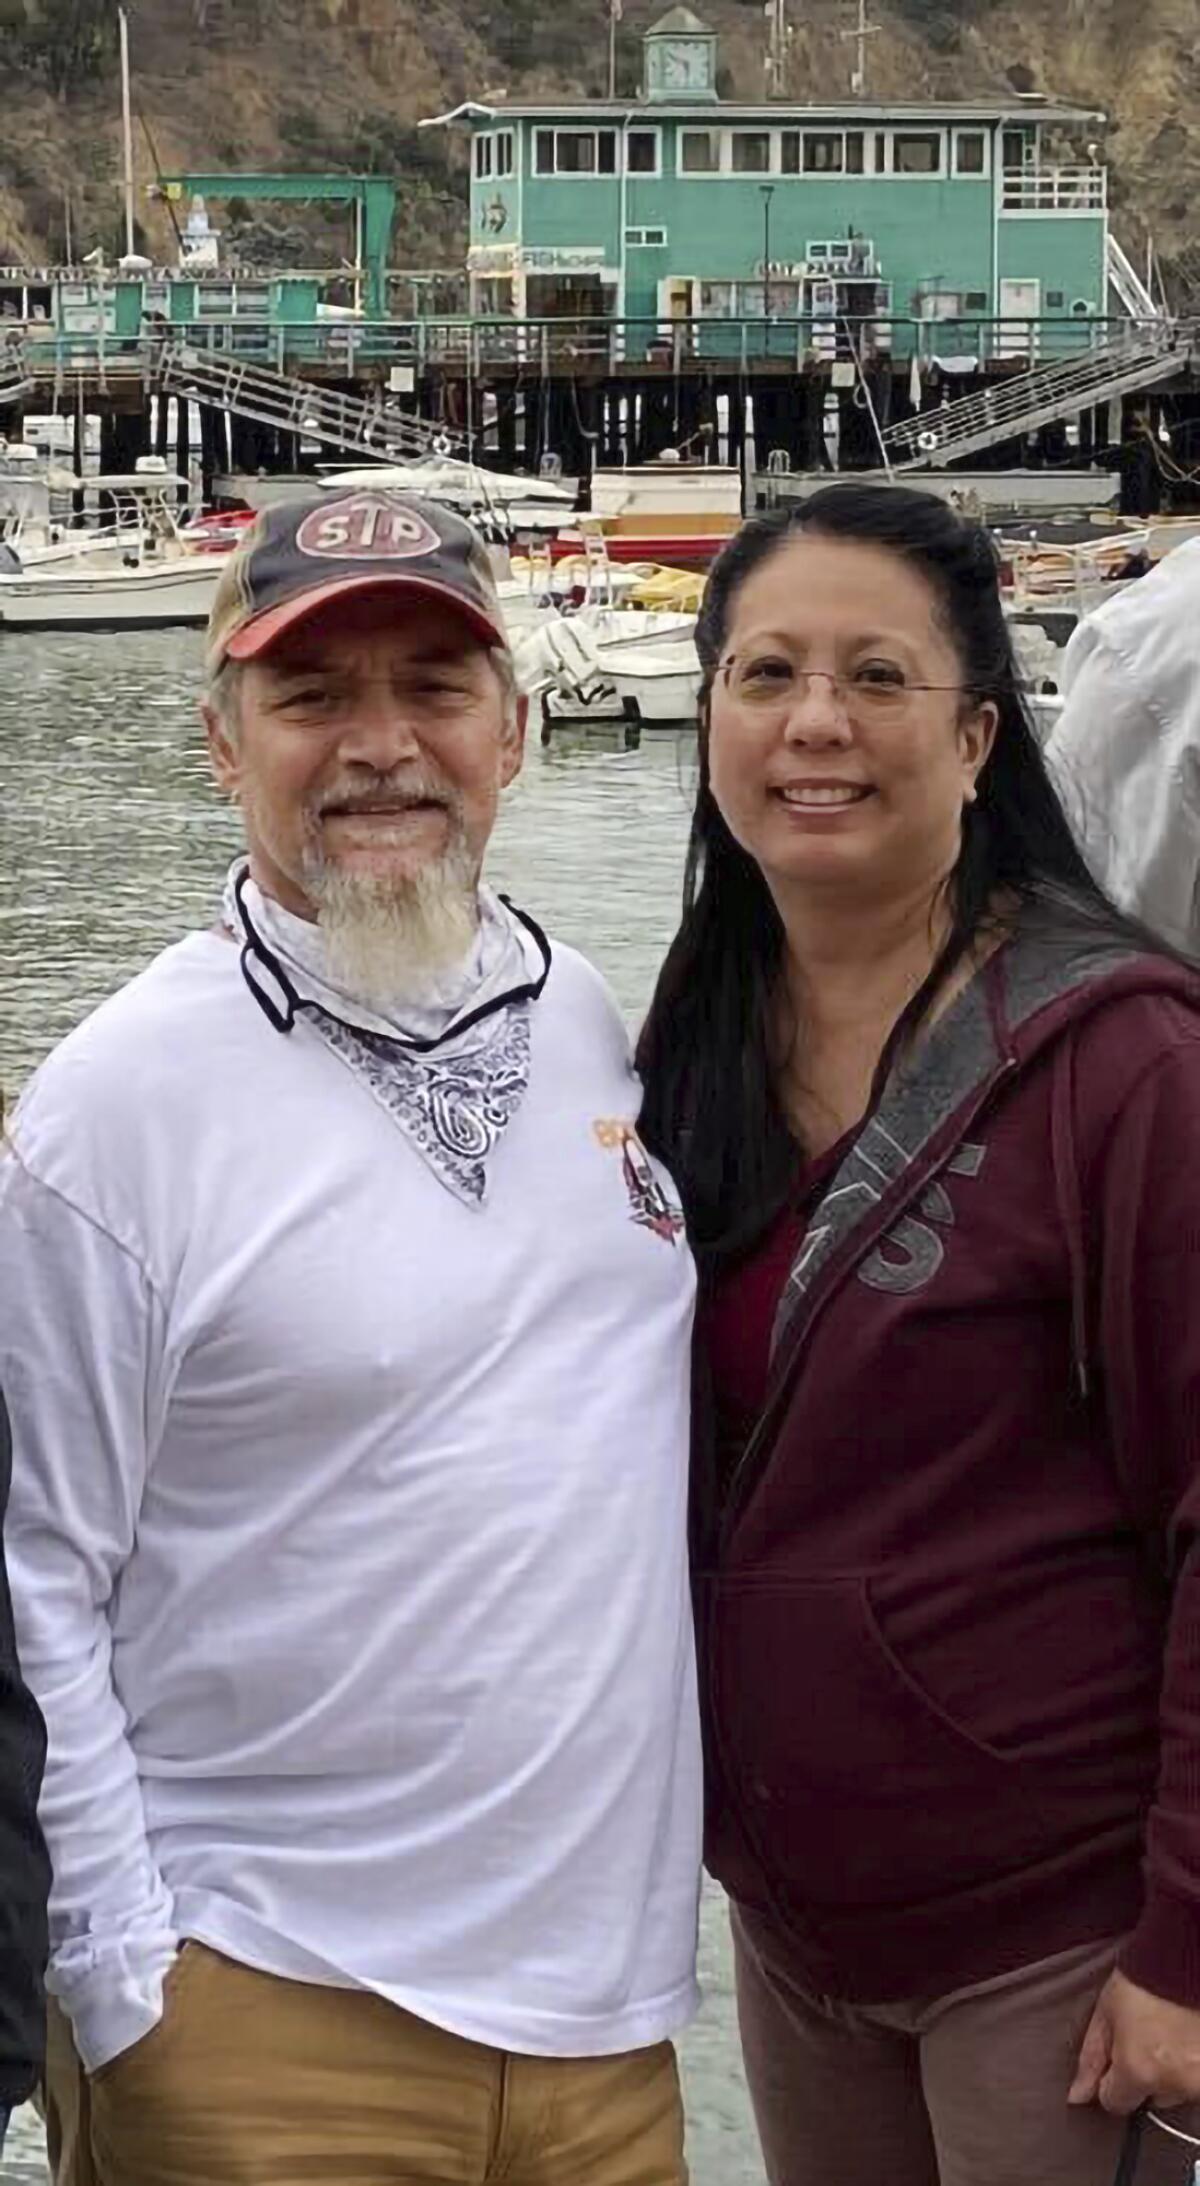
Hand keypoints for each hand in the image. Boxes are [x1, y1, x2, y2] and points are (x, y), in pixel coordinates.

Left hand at [1069, 1969, 1199, 2114]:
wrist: (1187, 1958)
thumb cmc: (1143, 1978)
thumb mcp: (1106, 2012)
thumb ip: (1092, 2059)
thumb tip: (1077, 2097)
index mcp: (1139, 2071)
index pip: (1115, 2103)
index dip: (1110, 2081)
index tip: (1116, 2059)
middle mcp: (1173, 2084)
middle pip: (1150, 2098)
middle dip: (1145, 2075)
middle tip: (1146, 2038)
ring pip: (1177, 2090)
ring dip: (1171, 2071)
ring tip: (1170, 2034)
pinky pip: (1197, 2079)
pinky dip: (1192, 2064)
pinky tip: (1187, 2038)